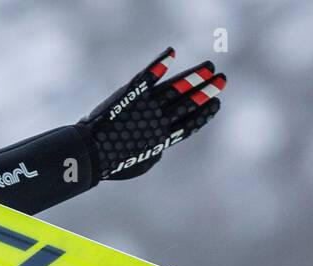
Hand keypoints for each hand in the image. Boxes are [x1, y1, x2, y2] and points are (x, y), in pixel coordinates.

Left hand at [77, 47, 225, 179]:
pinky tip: (170, 53)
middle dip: (206, 91)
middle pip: (187, 103)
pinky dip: (158, 65)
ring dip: (193, 76)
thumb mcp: (140, 165)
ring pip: (174, 89)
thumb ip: (156, 152)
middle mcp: (157, 120)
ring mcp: (144, 106)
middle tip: (223, 79)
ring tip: (209, 66)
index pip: (189, 124)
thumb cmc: (112, 164)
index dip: (203, 114)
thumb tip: (161, 144)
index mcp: (161, 140)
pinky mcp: (130, 95)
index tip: (217, 104)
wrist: (89, 154)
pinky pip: (147, 78)